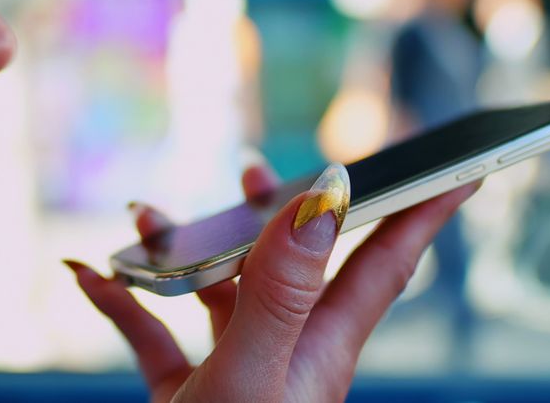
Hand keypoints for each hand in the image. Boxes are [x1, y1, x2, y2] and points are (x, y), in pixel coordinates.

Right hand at [65, 163, 479, 402]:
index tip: (456, 169)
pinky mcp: (187, 395)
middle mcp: (284, 352)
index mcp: (320, 346)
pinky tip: (93, 277)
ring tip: (146, 218)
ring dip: (179, 253)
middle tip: (255, 171)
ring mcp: (235, 373)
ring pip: (213, 294)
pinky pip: (154, 335)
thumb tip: (320, 199)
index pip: (383, 265)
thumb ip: (282, 290)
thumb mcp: (256, 372)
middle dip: (276, 213)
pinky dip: (123, 303)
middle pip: (292, 266)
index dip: (422, 214)